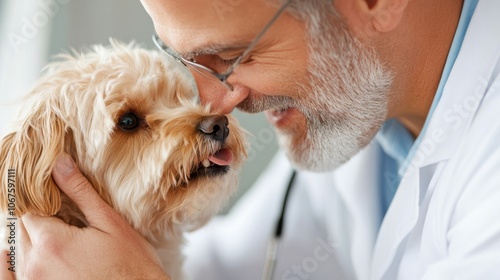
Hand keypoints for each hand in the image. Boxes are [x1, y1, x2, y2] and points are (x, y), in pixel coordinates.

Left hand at [17, 154, 169, 279]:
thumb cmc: (132, 264)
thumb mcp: (110, 223)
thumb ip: (80, 193)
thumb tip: (59, 163)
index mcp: (52, 242)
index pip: (29, 210)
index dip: (44, 201)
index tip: (59, 199)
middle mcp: (36, 265)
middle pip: (22, 230)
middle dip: (39, 221)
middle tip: (63, 217)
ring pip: (19, 252)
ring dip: (34, 241)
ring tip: (60, 238)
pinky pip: (13, 276)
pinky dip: (13, 266)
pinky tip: (25, 257)